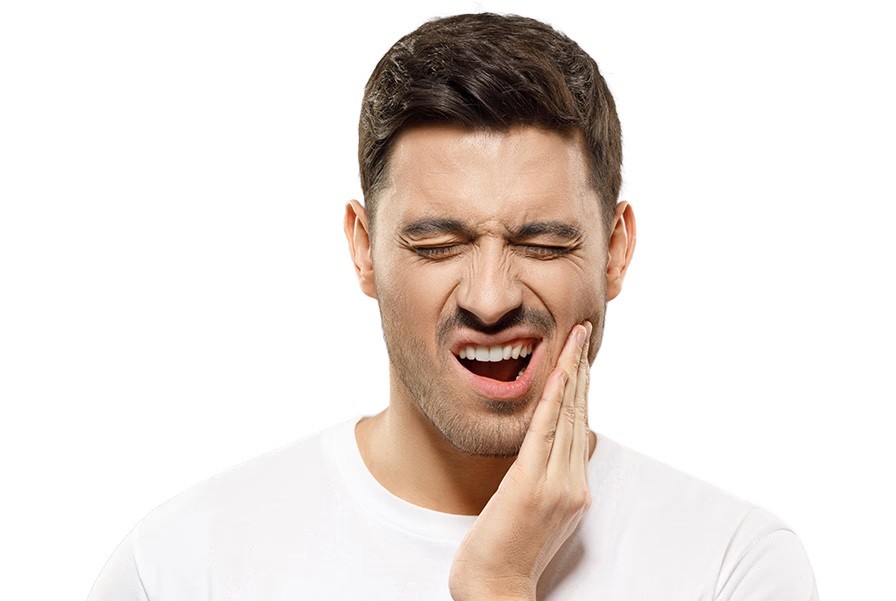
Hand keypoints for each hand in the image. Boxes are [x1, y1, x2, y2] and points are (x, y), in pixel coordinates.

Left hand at [449, 321, 593, 600]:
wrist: (497, 589)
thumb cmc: (509, 553)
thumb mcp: (537, 513)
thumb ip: (551, 479)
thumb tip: (554, 450)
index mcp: (575, 488)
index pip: (582, 428)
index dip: (582, 389)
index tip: (581, 358)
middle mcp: (573, 483)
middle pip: (581, 415)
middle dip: (581, 370)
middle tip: (581, 334)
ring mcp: (556, 485)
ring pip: (568, 418)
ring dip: (572, 374)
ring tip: (574, 340)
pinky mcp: (532, 486)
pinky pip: (545, 433)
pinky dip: (554, 400)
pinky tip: (558, 374)